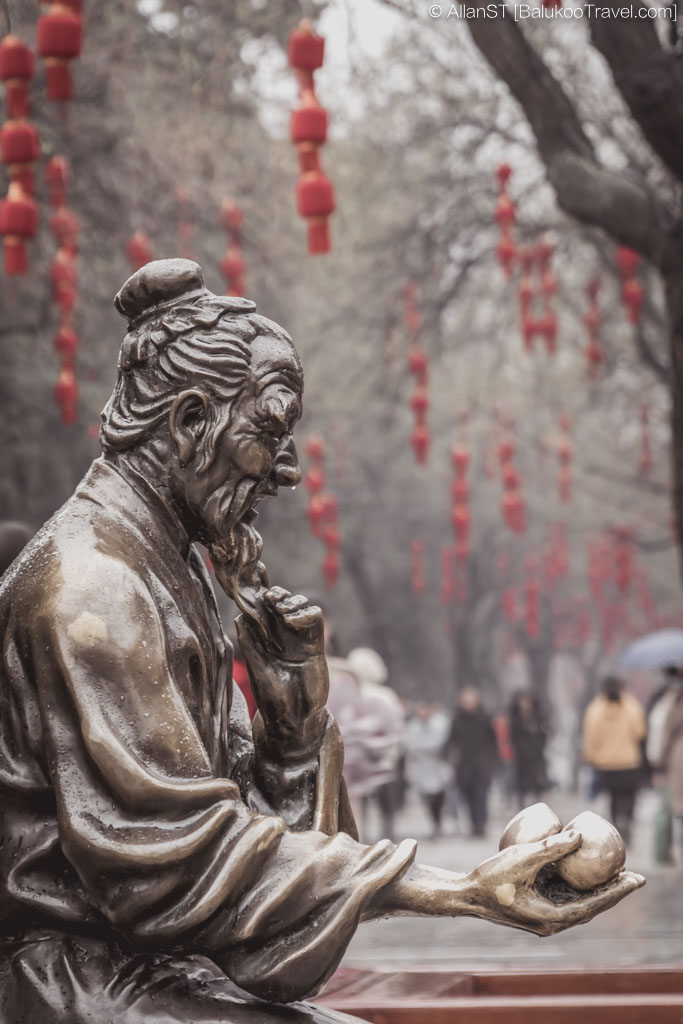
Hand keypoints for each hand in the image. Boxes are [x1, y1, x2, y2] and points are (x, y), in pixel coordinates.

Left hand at [236, 588, 328, 760]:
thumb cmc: (272, 699)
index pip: (261, 611)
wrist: (296, 719)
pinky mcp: (315, 644)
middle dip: (275, 594)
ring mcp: (299, 639)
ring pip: (299, 605)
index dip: (258, 594)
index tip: (254, 579)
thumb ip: (250, 643)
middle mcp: (281, 637)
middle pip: (281, 603)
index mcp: (264, 640)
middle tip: (268, 597)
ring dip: (290, 600)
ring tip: (280, 610)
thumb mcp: (257, 668)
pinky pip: (314, 618)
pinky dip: (305, 612)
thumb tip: (239, 617)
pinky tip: (292, 619)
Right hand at [463, 830, 644, 935]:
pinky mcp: (537, 907)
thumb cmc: (491, 879)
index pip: (594, 904)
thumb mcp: (522, 859)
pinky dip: (578, 885)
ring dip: (596, 888)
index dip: (617, 891)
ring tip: (615, 872)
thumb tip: (579, 835)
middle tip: (633, 874)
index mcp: (552, 918)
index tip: (637, 879)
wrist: (466, 895)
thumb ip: (551, 847)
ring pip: (579, 902)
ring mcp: (545, 916)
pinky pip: (564, 896)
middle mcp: (552, 922)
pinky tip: (584, 870)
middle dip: (613, 890)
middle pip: (591, 905)